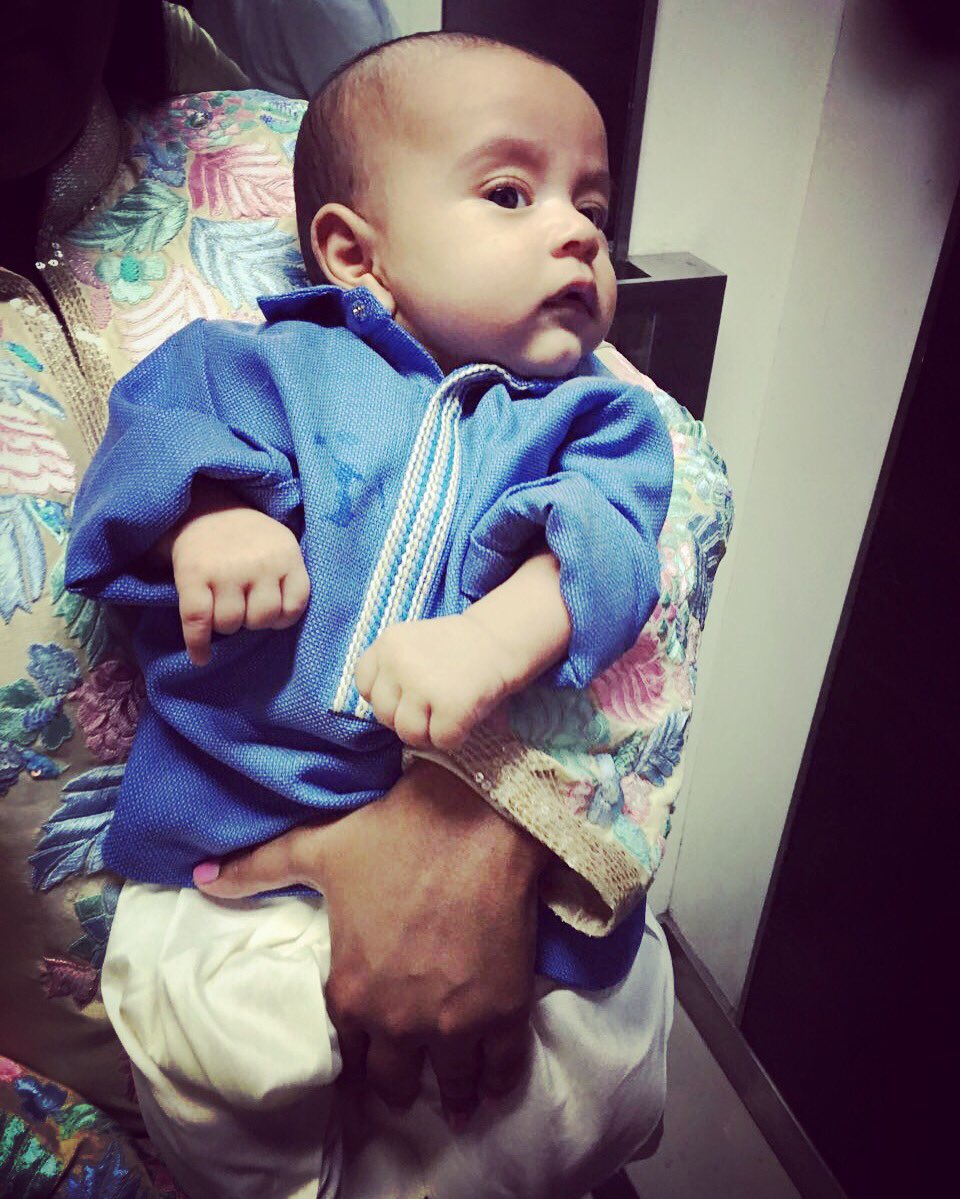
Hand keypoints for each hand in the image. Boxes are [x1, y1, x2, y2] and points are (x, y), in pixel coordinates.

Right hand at [162, 480, 309, 665]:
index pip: (295, 606)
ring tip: (222, 610)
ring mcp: (225, 570)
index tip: (271, 614)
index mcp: (286, 554)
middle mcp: (258, 562)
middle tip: (242, 606)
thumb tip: (283, 624)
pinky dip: (197, 644)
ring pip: (230, 624)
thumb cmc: (248, 537)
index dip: (282, 618)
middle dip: (251, 620)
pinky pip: (197, 621)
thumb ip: (288, 577)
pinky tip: (201, 657)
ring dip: (225, 626)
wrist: (203, 508)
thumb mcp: (280, 545)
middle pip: (261, 619)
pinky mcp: (193, 575)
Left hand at [194, 761, 548, 1128]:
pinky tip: (491, 1085)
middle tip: (407, 1077)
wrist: (475, 818)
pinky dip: (496, 1082)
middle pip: (395, 1082)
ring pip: (451, 1084)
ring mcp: (455, 1021)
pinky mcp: (504, 1010)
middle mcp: (399, 1020)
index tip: (363, 1072)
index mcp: (351, 993)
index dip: (355, 1066)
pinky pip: (502, 1070)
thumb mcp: (318, 848)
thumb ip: (259, 868)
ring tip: (454, 1097)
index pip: (346, 1056)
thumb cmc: (394, 833)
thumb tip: (200, 875)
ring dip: (450, 1091)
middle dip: (398, 1083)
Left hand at [354, 613, 514, 749]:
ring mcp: (424, 684)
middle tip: (434, 705)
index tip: (410, 692)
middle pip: (384, 715)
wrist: (501, 638)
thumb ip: (391, 671)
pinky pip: (440, 741)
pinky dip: (455, 736)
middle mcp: (400, 662)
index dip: (388, 696)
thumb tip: (383, 714)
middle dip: (408, 717)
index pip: (364, 686)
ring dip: (430, 732)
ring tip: (448, 712)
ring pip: (408, 733)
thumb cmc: (457, 648)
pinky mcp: (451, 705)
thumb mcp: (412, 645)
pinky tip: (465, 716)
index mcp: (387, 643)